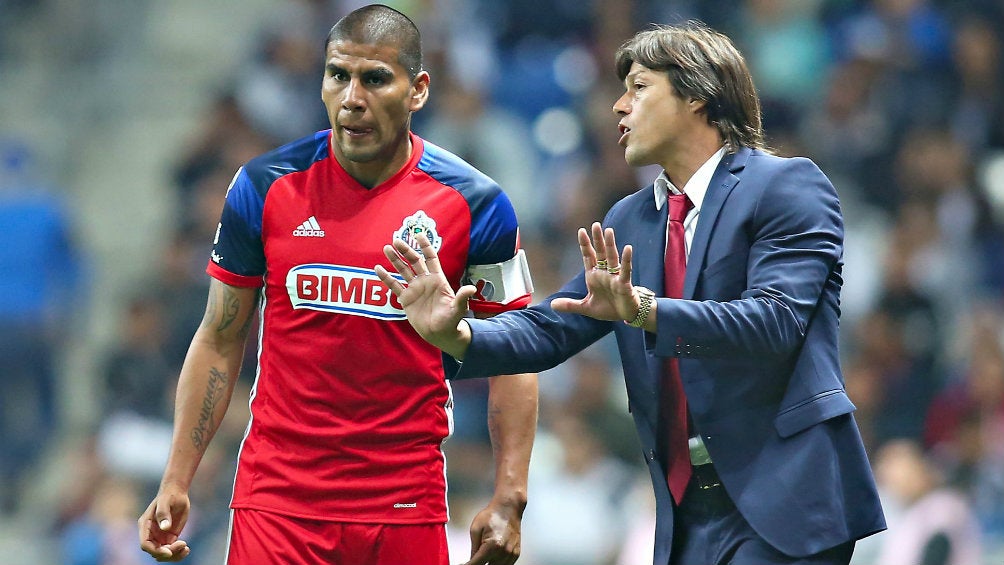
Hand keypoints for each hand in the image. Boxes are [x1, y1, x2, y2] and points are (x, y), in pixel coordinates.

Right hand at [138, 486, 190, 561]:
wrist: (177, 493)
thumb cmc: (169, 495)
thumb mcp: (165, 501)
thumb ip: (163, 514)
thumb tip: (165, 528)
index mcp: (145, 526)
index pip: (145, 544)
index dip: (155, 550)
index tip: (169, 551)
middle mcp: (151, 534)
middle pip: (155, 552)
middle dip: (168, 553)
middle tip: (183, 544)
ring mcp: (160, 537)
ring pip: (163, 554)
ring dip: (174, 556)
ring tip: (186, 548)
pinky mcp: (169, 538)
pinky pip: (172, 550)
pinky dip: (178, 553)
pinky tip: (187, 549)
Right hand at [376, 232, 473, 358]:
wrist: (440, 334)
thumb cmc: (451, 321)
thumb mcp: (458, 309)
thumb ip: (462, 298)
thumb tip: (471, 289)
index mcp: (437, 280)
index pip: (430, 258)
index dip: (425, 246)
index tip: (418, 234)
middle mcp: (425, 281)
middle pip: (414, 261)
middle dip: (406, 250)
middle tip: (396, 240)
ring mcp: (414, 289)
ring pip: (403, 270)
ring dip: (395, 260)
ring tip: (386, 248)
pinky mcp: (406, 299)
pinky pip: (394, 286)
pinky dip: (386, 278)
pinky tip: (378, 268)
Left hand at [462, 497, 523, 564]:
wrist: (508, 508)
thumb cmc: (493, 515)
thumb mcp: (475, 529)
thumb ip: (473, 548)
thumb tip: (471, 560)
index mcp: (493, 545)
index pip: (477, 564)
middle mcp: (504, 552)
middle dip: (479, 564)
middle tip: (473, 561)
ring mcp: (511, 554)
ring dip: (488, 564)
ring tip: (483, 557)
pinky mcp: (516, 554)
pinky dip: (497, 564)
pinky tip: (491, 558)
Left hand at [552, 223, 640, 321]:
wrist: (625, 316)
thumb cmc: (608, 308)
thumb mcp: (586, 307)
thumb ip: (570, 305)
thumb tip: (552, 305)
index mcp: (594, 276)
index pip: (589, 256)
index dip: (585, 244)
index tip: (581, 230)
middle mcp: (604, 273)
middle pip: (600, 253)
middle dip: (597, 240)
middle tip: (595, 225)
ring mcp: (615, 277)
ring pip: (612, 258)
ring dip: (610, 245)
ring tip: (608, 231)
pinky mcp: (624, 283)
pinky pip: (626, 270)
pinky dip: (626, 260)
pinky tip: (627, 248)